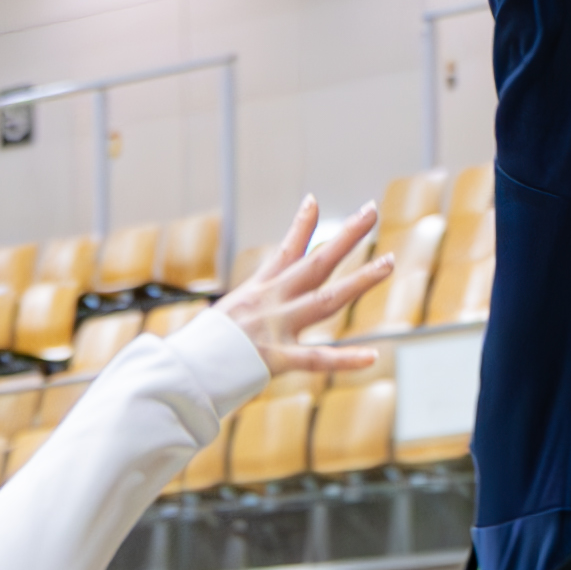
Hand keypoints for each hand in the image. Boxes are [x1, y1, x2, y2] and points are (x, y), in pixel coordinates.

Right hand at [214, 196, 390, 381]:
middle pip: (316, 263)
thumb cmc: (197, 349)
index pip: (284, 251)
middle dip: (346, 236)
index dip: (302, 225)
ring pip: (327, 300)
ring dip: (360, 281)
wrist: (182, 369)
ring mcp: (277, 328)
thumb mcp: (220, 319)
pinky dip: (345, 360)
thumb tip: (244, 315)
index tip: (315, 200)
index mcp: (256, 292)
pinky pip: (318, 360)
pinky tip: (371, 356)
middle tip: (370, 210)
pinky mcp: (278, 359)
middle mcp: (271, 302)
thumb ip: (242, 315)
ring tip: (388, 263)